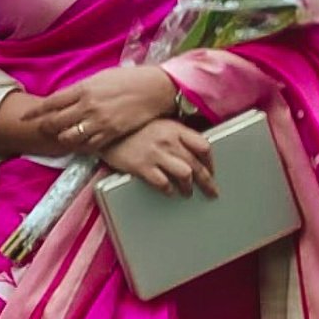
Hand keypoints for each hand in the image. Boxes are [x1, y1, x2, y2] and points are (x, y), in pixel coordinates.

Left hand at [20, 65, 176, 151]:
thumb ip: (82, 89)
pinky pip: (88, 145)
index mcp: (84, 88)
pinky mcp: (110, 133)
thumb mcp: (101, 78)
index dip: (35, 112)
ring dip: (61, 139)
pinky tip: (80, 144)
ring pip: (68, 137)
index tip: (25, 117)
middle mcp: (87, 106)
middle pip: (55, 123)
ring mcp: (99, 122)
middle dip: (44, 128)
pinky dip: (81, 146)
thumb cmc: (129, 80)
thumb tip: (67, 98)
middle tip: (41, 130)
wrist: (155, 89)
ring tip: (60, 138)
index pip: (51, 103)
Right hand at [99, 119, 216, 198]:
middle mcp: (169, 140)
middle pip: (197, 164)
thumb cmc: (133, 129)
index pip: (203, 146)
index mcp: (175, 128)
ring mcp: (156, 153)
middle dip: (207, 181)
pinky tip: (170, 192)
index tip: (212, 170)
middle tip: (211, 192)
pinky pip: (163, 183)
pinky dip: (169, 190)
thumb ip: (177, 135)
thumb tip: (193, 152)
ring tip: (188, 193)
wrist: (107, 131)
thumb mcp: (159, 125)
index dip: (211, 161)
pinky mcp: (142, 166)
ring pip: (184, 175)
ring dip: (189, 187)